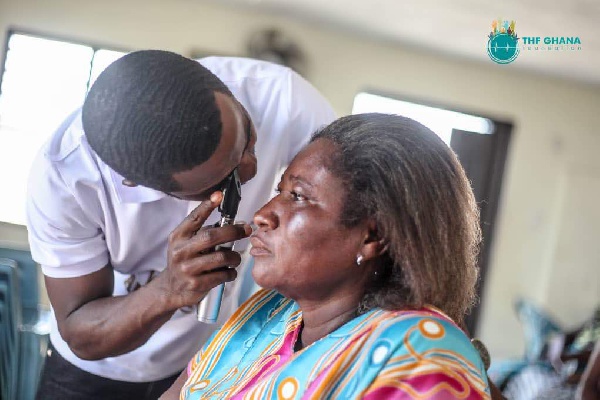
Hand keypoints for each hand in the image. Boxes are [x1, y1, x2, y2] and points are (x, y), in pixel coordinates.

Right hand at [154, 192, 251, 309]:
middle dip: (233, 231)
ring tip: (235, 258)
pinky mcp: (196, 284)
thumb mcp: (186, 244)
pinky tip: (229, 271)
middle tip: (246, 229)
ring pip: (221, 257)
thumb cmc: (185, 261)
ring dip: (234, 256)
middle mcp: (181, 251)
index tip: (219, 195)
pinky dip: (231, 272)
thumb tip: (232, 223)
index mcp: (178, 237)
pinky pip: (223, 275)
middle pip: (211, 236)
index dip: (207, 206)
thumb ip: (202, 232)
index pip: (194, 218)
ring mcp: (188, 269)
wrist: (171, 289)